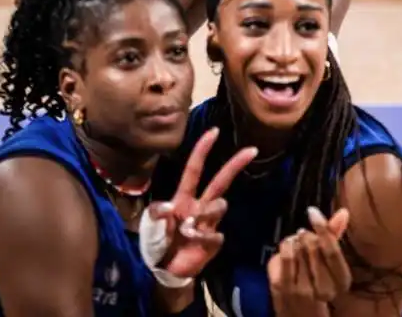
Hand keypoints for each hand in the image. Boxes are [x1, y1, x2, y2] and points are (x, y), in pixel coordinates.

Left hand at [141, 127, 257, 279]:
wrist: (165, 271)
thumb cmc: (156, 243)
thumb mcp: (150, 227)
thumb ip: (157, 215)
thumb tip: (168, 207)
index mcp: (183, 197)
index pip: (195, 169)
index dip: (203, 150)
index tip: (214, 132)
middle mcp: (199, 205)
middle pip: (220, 182)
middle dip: (235, 164)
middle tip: (252, 149)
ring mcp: (208, 223)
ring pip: (219, 205)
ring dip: (206, 214)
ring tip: (188, 231)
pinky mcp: (214, 241)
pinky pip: (215, 235)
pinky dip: (203, 240)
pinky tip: (193, 246)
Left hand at [268, 206, 350, 314]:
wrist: (298, 314)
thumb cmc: (316, 283)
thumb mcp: (329, 264)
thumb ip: (335, 237)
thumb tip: (343, 211)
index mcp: (341, 282)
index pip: (332, 252)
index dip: (323, 229)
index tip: (313, 212)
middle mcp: (324, 291)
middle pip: (313, 246)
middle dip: (307, 236)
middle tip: (304, 237)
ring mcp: (302, 290)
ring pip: (298, 248)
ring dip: (295, 241)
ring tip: (297, 245)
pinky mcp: (282, 287)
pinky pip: (284, 254)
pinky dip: (285, 245)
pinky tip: (287, 248)